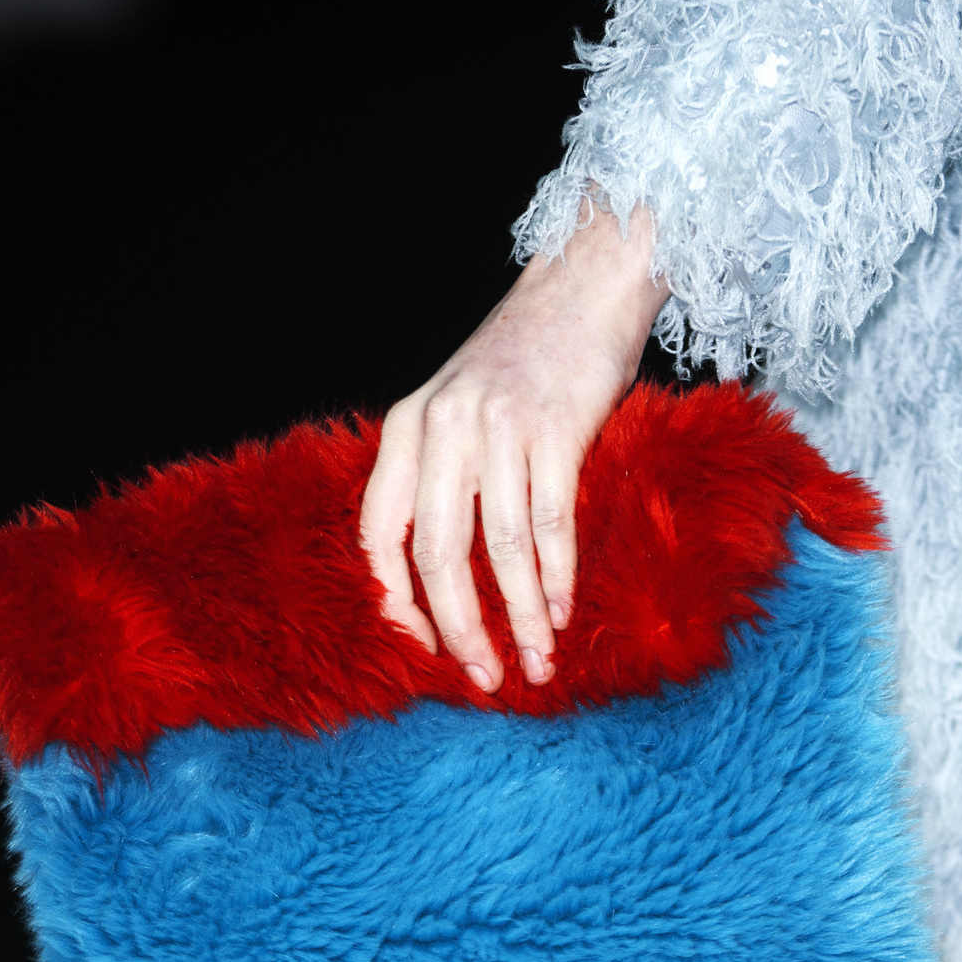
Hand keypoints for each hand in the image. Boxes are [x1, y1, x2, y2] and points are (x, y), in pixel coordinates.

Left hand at [360, 204, 668, 690]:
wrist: (585, 283)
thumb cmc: (524, 357)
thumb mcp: (455, 406)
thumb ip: (437, 473)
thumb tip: (436, 572)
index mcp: (406, 428)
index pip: (377, 534)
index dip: (394, 602)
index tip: (422, 650)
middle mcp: (442, 428)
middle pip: (435, 554)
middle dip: (459, 629)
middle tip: (484, 678)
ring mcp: (498, 427)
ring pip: (498, 549)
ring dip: (520, 617)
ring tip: (536, 663)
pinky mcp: (554, 428)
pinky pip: (550, 522)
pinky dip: (557, 578)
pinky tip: (562, 613)